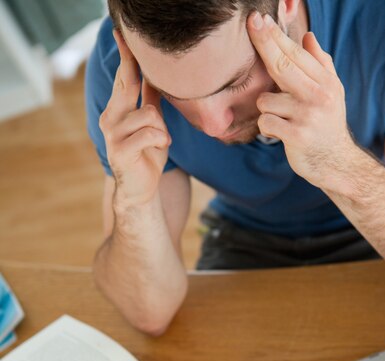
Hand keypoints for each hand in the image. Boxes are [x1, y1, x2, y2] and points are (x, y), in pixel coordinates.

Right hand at [99, 30, 170, 207]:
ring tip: (161, 140)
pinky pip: (149, 132)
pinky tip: (160, 147)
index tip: (122, 34)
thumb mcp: (153, 125)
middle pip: (128, 85)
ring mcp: (112, 134)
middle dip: (137, 70)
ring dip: (161, 127)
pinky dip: (160, 138)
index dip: (125, 56)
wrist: (141, 190)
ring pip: (148, 113)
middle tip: (141, 57)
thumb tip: (155, 76)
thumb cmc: (147, 156)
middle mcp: (110, 118)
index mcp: (117, 110)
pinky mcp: (120, 150)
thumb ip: (151, 101)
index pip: (122, 77)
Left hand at [247, 13, 356, 190]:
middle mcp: (318, 96)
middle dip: (264, 43)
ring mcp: (307, 116)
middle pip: (282, 65)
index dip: (275, 36)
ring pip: (266, 100)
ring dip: (268, 110)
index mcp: (325, 82)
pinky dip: (267, 128)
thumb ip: (320, 65)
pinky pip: (266, 123)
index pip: (296, 54)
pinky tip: (279, 134)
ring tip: (282, 120)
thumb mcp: (332, 92)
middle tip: (252, 24)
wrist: (336, 163)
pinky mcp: (296, 136)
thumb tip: (307, 37)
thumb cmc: (328, 125)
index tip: (259, 21)